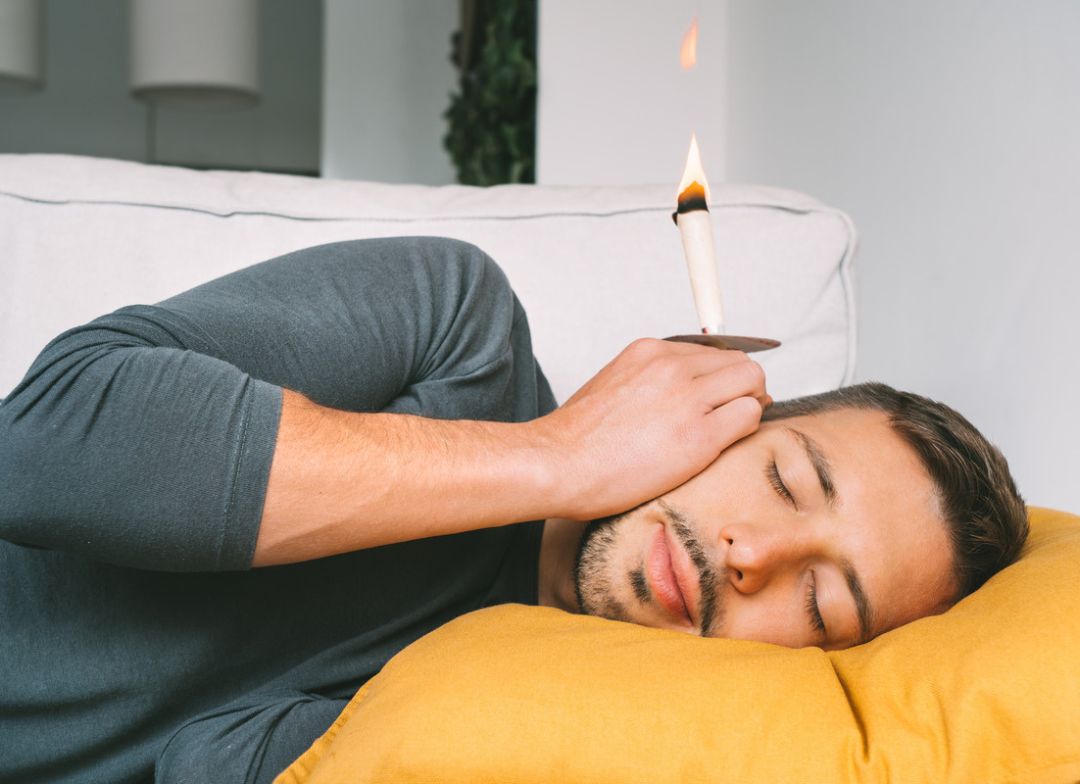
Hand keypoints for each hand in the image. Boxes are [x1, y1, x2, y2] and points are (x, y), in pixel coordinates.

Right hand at [532, 338, 769, 520]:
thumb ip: (648, 381)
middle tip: (730, 415)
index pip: (711, 352)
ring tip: (726, 431)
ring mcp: (687, 398)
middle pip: (740, 362)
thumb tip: (679, 394)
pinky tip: (721, 447)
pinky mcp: (699, 435)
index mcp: (649, 352)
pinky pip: (749, 417)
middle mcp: (672, 366)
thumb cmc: (577, 439)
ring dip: (748, 405)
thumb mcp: (612, 385)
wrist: (557, 463)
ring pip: (753, 382)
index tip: (719, 397)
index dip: (721, 377)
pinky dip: (746, 429)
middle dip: (743, 388)